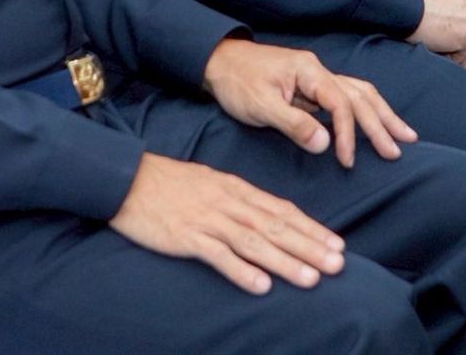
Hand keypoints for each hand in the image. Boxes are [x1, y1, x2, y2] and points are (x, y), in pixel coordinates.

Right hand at [110, 154, 345, 294]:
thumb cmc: (169, 183)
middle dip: (310, 246)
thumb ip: (238, 200)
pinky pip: (218, 255)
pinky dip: (241, 271)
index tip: (337, 244)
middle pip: (276, 226)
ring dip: (285, 262)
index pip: (282, 210)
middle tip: (339, 264)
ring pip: (254, 242)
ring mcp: (208, 220)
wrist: (126, 179)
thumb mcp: (210, 183)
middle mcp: (228, 203)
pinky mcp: (186, 236)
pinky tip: (261, 286)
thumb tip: (268, 217)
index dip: (312, 228)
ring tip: (312, 279)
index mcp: (235, 189)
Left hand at [202, 39, 416, 167]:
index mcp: (308, 71)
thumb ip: (293, 124)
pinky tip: (378, 121)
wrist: (219, 62)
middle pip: (359, 95)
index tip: (346, 159)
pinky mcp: (312, 87)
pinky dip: (366, 110)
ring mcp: (316, 78)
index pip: (340, 102)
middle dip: (380, 123)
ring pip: (359, 93)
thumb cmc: (236, 82)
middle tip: (398, 150)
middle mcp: (318, 71)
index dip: (348, 132)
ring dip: (382, 114)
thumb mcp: (259, 105)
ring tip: (405, 135)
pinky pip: (348, 97)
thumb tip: (326, 144)